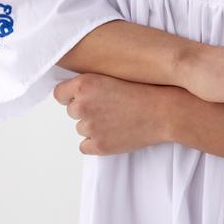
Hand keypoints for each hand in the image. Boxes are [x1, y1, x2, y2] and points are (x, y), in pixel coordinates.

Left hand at [52, 73, 172, 154]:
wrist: (165, 112)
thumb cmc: (145, 91)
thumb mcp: (114, 76)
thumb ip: (90, 84)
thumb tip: (74, 93)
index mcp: (84, 84)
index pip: (59, 94)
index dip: (71, 96)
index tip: (82, 98)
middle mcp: (82, 105)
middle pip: (71, 111)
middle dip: (86, 110)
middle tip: (110, 108)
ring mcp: (89, 127)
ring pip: (81, 128)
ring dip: (94, 126)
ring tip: (117, 120)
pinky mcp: (98, 146)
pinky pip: (85, 146)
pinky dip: (96, 143)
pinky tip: (114, 134)